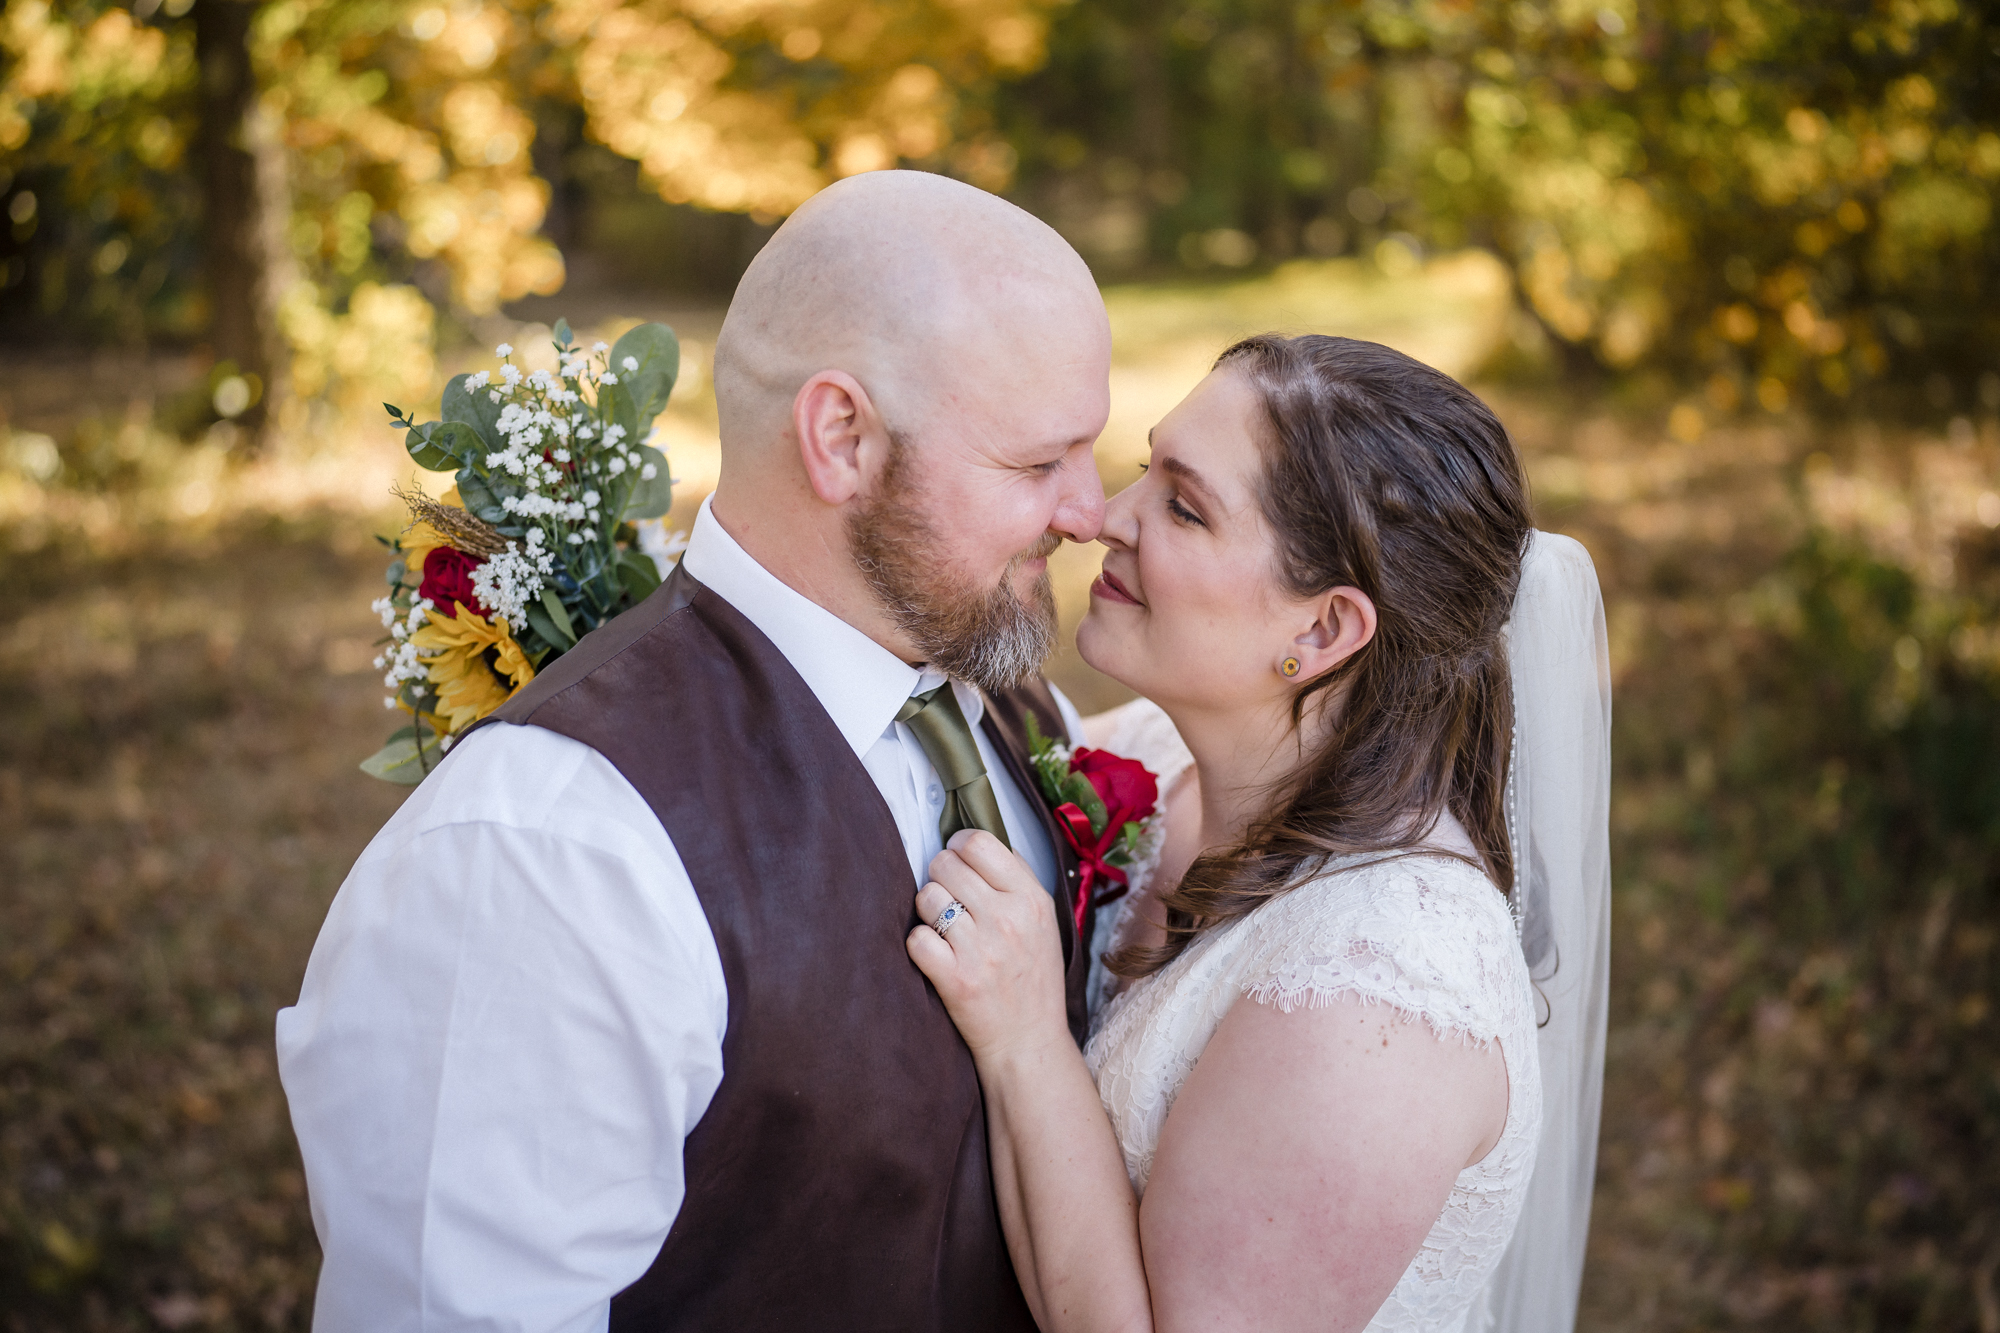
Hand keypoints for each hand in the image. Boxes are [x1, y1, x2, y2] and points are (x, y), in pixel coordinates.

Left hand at [907, 830, 1070, 1063]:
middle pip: (945, 864)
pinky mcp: (954, 979)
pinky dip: (919, 944)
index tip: (957, 858)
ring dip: (928, 910)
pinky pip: (916, 938)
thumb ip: (1017, 879)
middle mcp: (1007, 919)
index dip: (958, 845)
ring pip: (926, 897)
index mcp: (1031, 899)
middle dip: (940, 877)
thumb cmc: (1033, 979)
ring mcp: (980, 949)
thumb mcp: (1044, 922)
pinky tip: (935, 953)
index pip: (980, 842)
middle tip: (949, 897)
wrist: (1029, 1041)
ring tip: (943, 928)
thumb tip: (979, 843)